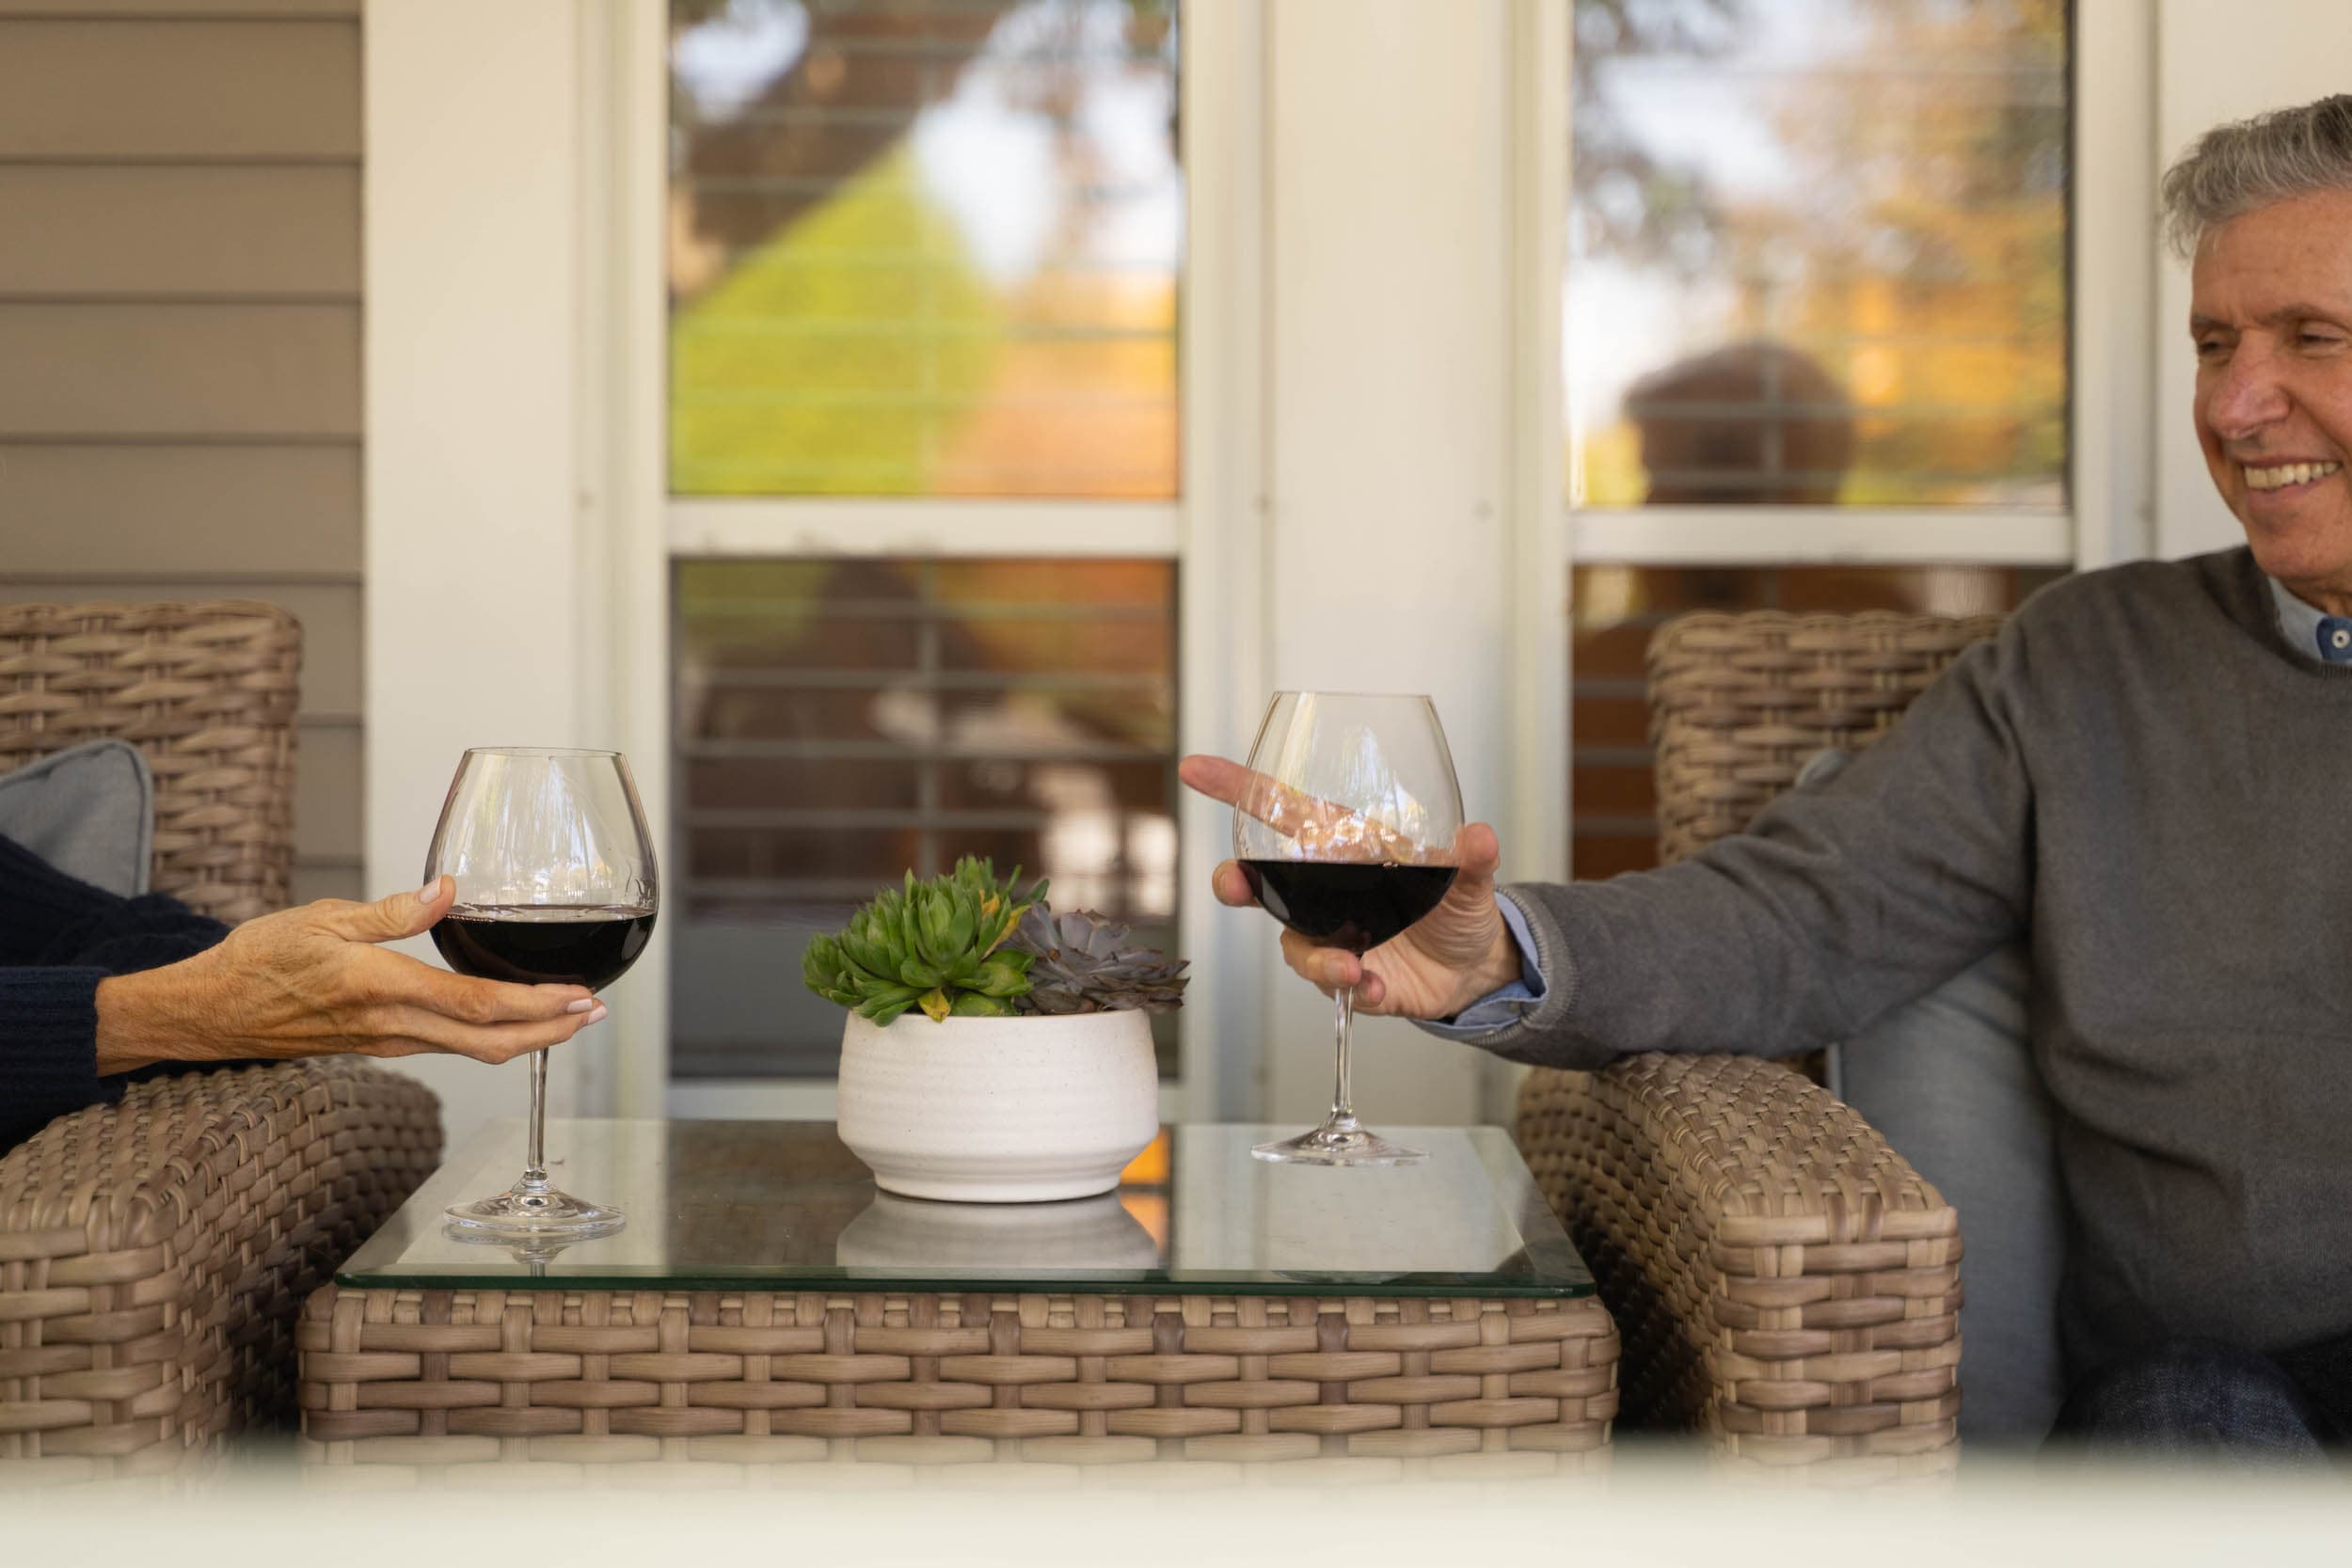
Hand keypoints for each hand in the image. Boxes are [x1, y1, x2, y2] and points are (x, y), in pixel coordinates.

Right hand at [94, 876, 604, 1074]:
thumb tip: (448, 889)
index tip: (578, 996)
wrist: (213, 1011)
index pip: (476, 1003)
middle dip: (551, 1031)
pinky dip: (492, 1038)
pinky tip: (513, 1021)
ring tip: (569, 1016)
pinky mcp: (381, 1046)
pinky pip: (449, 1047)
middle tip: (595, 1013)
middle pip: (489, 1040)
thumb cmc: (259, 959)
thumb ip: (391, 909)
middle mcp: (391, 1024)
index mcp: (381, 987)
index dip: (535, 1006)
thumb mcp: (322, 916)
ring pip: (473, 1050)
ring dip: (528, 1037)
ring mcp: (388, 1042)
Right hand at [1179, 754, 1520, 1019]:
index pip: (1281, 810)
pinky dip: (1355, 990)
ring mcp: (1332, 936)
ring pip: (1296, 944)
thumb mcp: (1470, 878)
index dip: (1236, 788)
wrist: (1475, 967)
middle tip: (1236, 886)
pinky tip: (1376, 990)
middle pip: (1260, 882)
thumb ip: (1472, 859)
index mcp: (1347, 846)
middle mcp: (1327, 892)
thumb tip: (1479, 837)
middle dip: (1236, 882)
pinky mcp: (1348, 977)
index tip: (1196, 768)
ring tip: (1353, 970)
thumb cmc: (1457, 906)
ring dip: (1318, 959)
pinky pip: (1335, 986)